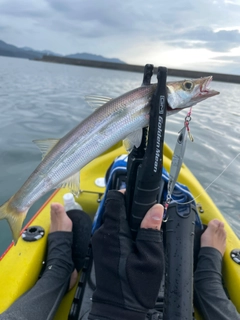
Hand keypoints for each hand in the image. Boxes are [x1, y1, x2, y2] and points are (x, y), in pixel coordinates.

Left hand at [89, 190, 163, 319]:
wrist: (118, 308)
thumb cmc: (135, 287)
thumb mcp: (151, 258)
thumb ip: (151, 231)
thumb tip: (156, 208)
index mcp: (114, 233)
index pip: (115, 200)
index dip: (127, 193)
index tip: (139, 196)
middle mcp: (102, 233)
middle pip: (114, 208)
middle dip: (130, 208)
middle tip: (147, 214)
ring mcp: (99, 240)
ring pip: (113, 218)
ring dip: (127, 219)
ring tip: (143, 228)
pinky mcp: (100, 247)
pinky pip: (111, 230)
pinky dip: (122, 229)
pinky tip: (134, 239)